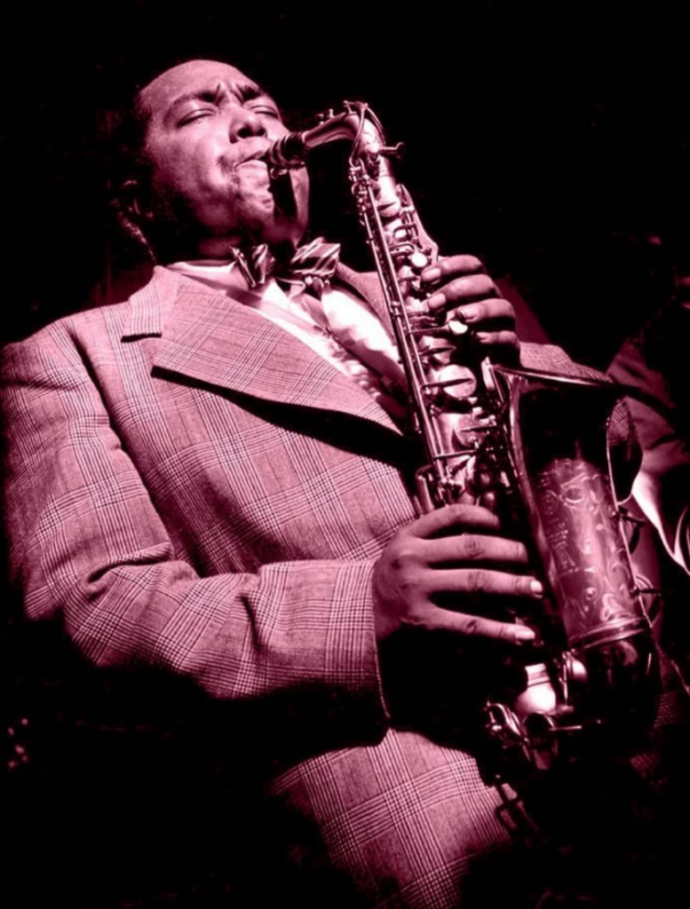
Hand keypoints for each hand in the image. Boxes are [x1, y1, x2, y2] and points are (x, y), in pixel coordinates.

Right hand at [372, 503, 542, 645]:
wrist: (358, 620)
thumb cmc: (392, 582)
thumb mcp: (407, 549)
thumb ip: (441, 528)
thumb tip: (478, 497)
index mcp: (408, 536)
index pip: (452, 515)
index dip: (486, 516)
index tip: (506, 524)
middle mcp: (411, 559)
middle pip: (472, 548)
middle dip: (510, 552)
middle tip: (532, 559)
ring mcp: (416, 590)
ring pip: (475, 583)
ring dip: (513, 586)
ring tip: (536, 590)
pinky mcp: (423, 623)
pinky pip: (469, 624)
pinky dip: (500, 629)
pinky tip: (522, 633)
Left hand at [420, 255, 518, 363]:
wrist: (484, 371)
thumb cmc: (461, 341)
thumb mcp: (442, 321)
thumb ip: (432, 305)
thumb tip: (412, 291)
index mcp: (476, 291)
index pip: (471, 266)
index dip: (449, 266)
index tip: (426, 278)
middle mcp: (492, 302)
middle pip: (485, 283)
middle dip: (457, 290)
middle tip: (433, 305)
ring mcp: (503, 325)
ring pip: (503, 307)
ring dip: (481, 309)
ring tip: (462, 316)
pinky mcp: (509, 348)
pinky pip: (509, 338)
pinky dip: (494, 337)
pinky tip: (478, 338)